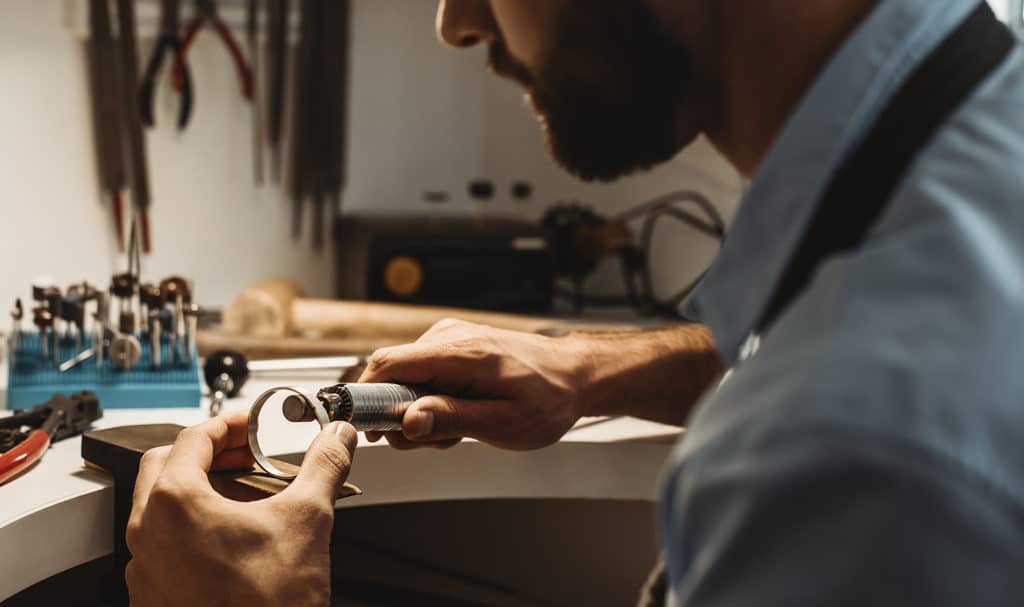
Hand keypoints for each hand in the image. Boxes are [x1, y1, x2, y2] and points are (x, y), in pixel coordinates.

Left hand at [125, 410, 357, 606]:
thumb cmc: (266, 605)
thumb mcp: (308, 519)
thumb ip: (324, 466)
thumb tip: (337, 438)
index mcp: (175, 503)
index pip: (194, 437)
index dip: (229, 424)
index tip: (250, 426)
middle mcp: (147, 533)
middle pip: (166, 466)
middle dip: (207, 453)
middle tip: (243, 456)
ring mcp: (144, 569)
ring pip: (159, 509)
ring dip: (198, 492)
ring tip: (241, 498)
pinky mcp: (151, 597)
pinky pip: (162, 548)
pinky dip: (190, 531)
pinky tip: (229, 542)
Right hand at [358, 318, 586, 450]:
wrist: (576, 375)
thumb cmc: (549, 398)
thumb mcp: (503, 423)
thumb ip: (452, 419)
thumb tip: (407, 421)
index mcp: (460, 352)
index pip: (386, 364)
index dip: (367, 398)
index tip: (372, 430)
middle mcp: (449, 336)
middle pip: (390, 374)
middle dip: (401, 415)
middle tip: (436, 440)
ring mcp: (450, 337)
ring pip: (406, 377)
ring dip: (421, 410)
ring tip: (460, 427)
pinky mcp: (454, 344)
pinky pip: (423, 373)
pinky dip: (432, 398)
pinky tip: (462, 412)